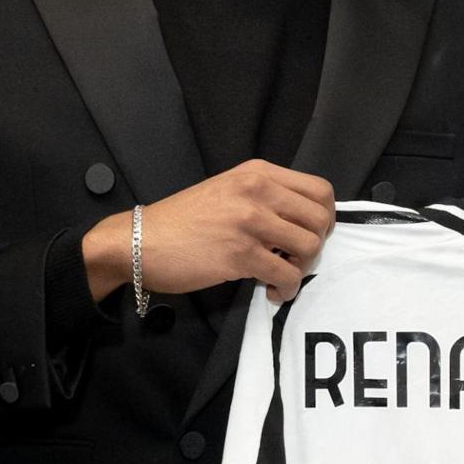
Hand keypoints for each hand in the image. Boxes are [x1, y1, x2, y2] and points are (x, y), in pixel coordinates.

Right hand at [82, 160, 335, 304]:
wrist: (140, 241)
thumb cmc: (182, 220)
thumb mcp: (227, 190)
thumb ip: (264, 197)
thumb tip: (300, 221)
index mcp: (257, 172)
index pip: (320, 189)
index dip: (323, 217)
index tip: (308, 233)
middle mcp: (258, 191)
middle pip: (321, 218)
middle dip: (316, 244)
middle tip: (295, 258)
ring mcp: (250, 222)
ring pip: (309, 247)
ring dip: (302, 269)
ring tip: (281, 274)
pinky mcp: (240, 254)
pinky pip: (287, 275)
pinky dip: (286, 289)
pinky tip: (272, 290)